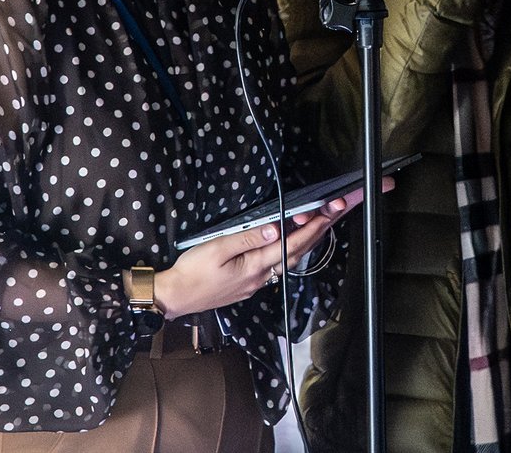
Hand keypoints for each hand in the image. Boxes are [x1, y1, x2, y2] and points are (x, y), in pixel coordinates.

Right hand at [159, 208, 337, 315]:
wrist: (175, 298)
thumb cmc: (192, 272)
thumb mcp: (217, 248)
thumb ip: (247, 238)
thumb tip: (275, 228)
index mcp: (254, 267)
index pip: (291, 244)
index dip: (313, 227)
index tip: (329, 212)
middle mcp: (261, 277)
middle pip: (298, 253)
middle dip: (319, 232)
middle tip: (335, 213)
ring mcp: (256, 283)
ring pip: (290, 262)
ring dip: (308, 243)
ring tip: (321, 225)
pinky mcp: (249, 285)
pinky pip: (278, 267)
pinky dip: (291, 252)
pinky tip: (292, 245)